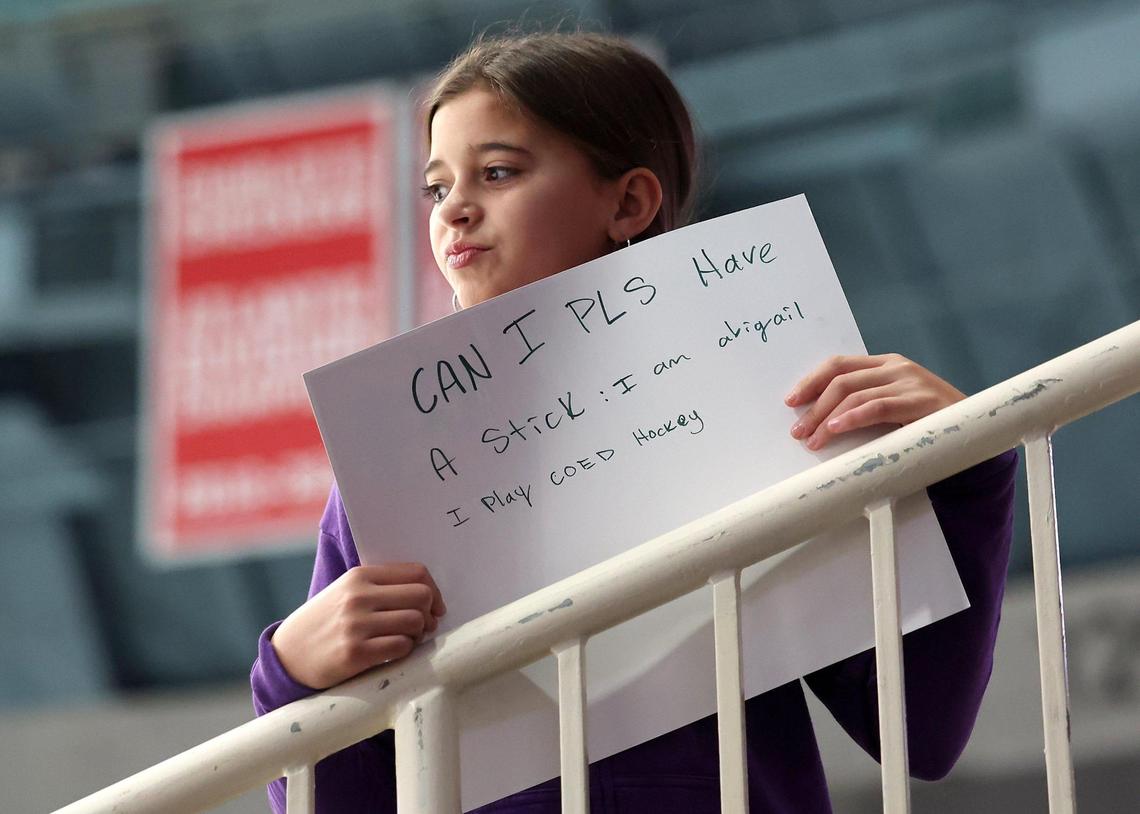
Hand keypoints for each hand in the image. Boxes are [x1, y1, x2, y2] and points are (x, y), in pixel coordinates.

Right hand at [271, 563, 446, 689]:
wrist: (288, 656)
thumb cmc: (326, 623)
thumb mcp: (347, 593)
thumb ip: (382, 588)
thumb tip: (429, 596)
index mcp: (359, 576)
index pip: (416, 573)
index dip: (434, 590)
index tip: (434, 606)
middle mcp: (358, 596)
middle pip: (421, 596)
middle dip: (429, 613)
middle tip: (423, 626)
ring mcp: (356, 624)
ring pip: (415, 621)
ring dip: (418, 633)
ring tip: (406, 639)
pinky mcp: (355, 653)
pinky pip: (401, 646)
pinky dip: (405, 650)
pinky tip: (393, 652)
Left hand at [785, 353, 964, 450]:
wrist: (976, 433)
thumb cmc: (928, 425)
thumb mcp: (893, 409)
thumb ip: (864, 405)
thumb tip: (820, 422)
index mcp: (886, 365)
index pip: (839, 364)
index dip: (811, 381)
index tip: (791, 401)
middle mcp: (897, 367)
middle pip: (841, 379)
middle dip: (814, 406)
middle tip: (797, 430)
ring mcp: (910, 382)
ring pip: (855, 394)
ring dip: (827, 419)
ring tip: (812, 439)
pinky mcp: (921, 401)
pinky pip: (878, 406)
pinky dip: (853, 417)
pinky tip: (836, 429)